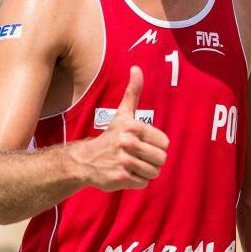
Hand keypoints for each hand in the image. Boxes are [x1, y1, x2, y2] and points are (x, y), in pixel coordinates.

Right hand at [74, 66, 168, 191]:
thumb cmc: (111, 135)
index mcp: (133, 126)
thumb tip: (136, 68)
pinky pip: (143, 183)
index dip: (157, 146)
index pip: (164, 143)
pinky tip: (126, 174)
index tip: (144, 144)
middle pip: (161, 159)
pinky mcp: (120, 177)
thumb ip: (133, 92)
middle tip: (139, 157)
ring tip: (133, 165)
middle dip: (153, 160)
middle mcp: (127, 142)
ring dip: (146, 171)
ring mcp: (123, 161)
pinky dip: (137, 181)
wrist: (86, 160)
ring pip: (153, 172)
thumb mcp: (123, 113)